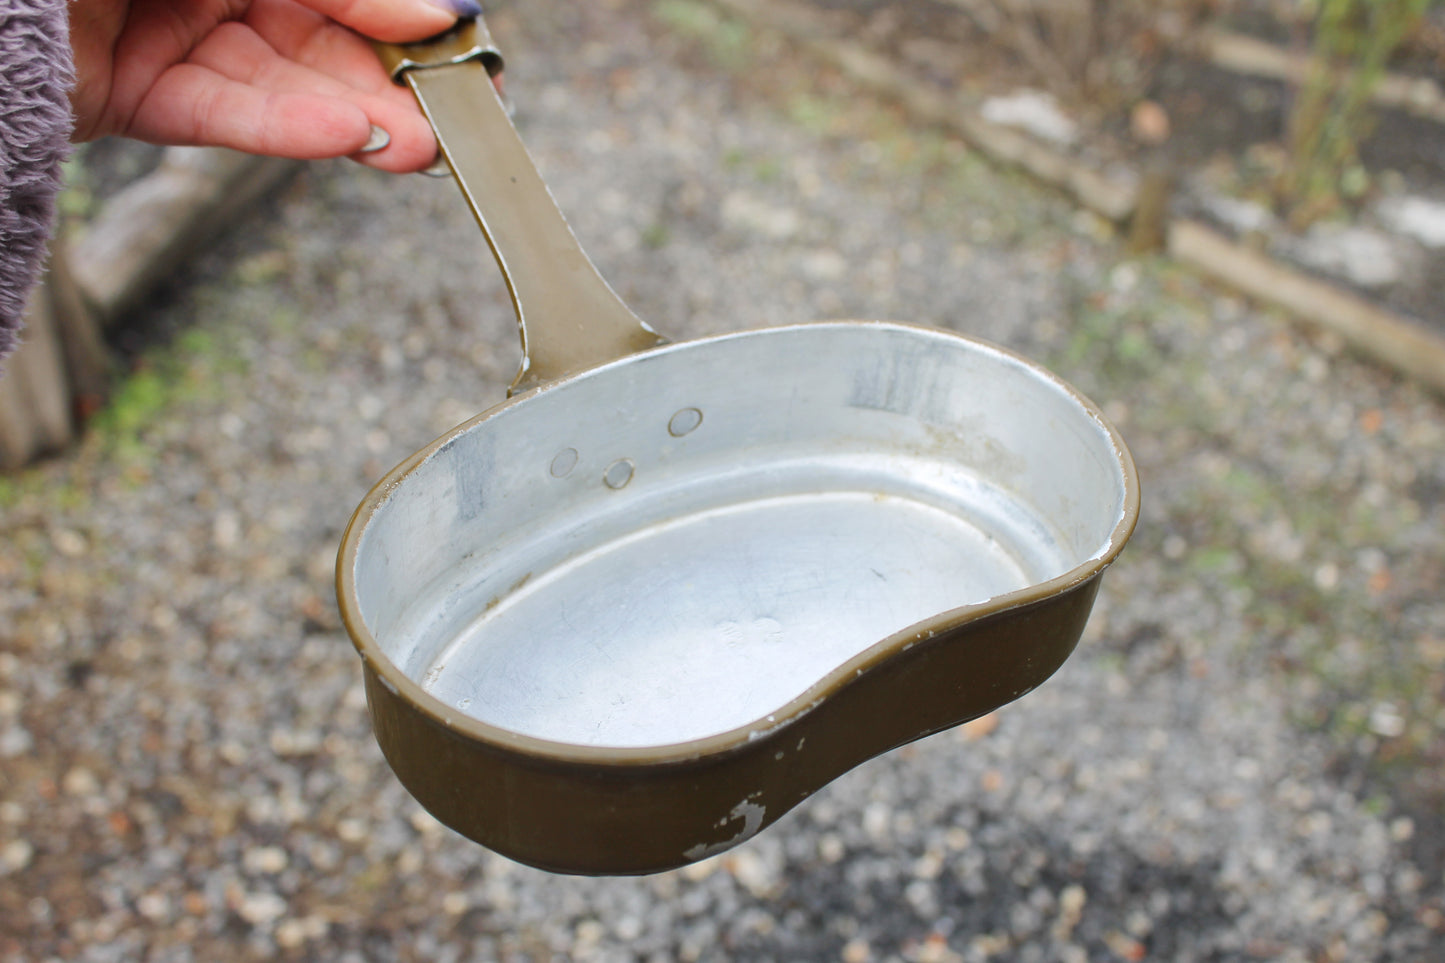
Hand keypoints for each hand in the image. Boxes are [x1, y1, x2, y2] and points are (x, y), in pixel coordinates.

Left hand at [69, 0, 486, 172]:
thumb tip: (423, 1)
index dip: (395, 6)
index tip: (459, 38)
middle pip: (319, 34)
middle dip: (392, 76)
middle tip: (461, 116)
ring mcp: (172, 37)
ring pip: (284, 83)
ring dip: (357, 115)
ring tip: (421, 147)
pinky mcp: (139, 97)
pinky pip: (224, 113)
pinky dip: (285, 128)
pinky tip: (346, 136)